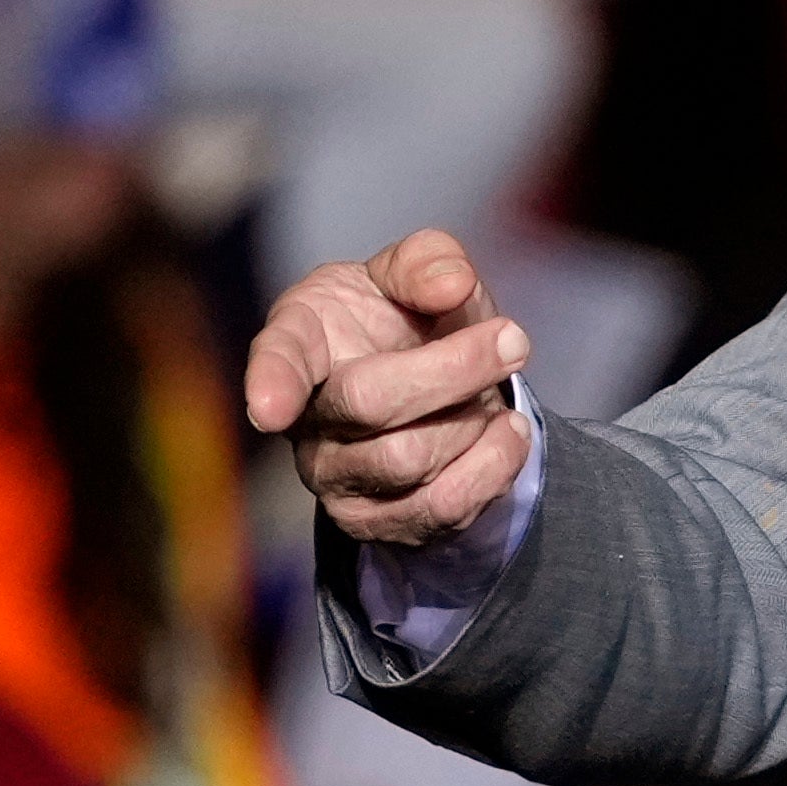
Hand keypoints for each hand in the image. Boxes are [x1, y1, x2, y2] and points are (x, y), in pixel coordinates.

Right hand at [248, 229, 532, 546]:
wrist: (438, 384)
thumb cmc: (407, 318)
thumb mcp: (416, 271)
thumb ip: (429, 262)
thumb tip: (452, 285)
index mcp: (301, 340)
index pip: (279, 360)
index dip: (272, 383)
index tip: (271, 410)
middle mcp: (305, 419)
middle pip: (371, 406)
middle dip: (456, 370)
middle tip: (514, 340)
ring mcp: (334, 479)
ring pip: (411, 460)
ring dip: (474, 419)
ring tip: (491, 393)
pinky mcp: (376, 523)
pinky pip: (440, 509)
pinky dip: (494, 466)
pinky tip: (506, 433)